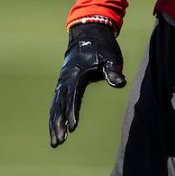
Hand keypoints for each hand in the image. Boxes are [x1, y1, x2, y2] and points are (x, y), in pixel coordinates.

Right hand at [49, 21, 126, 147]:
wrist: (88, 33)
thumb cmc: (102, 47)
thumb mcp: (111, 57)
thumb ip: (113, 71)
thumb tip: (120, 82)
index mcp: (77, 74)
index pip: (73, 97)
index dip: (73, 113)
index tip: (72, 128)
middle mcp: (66, 79)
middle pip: (59, 105)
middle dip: (59, 124)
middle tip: (59, 142)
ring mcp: (62, 81)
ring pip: (55, 106)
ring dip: (54, 124)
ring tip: (55, 143)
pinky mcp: (63, 83)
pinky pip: (55, 102)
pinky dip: (54, 116)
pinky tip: (54, 128)